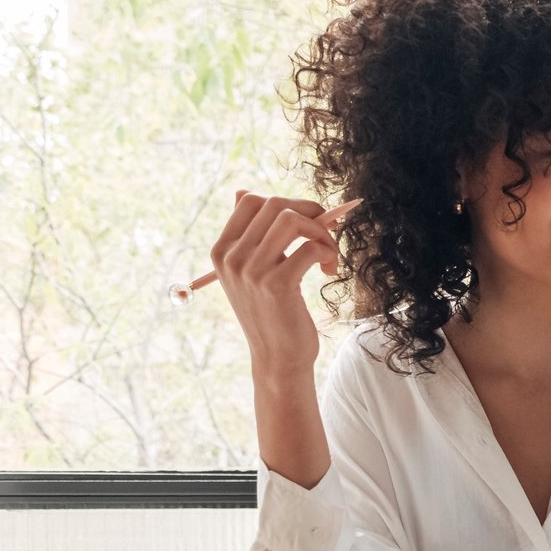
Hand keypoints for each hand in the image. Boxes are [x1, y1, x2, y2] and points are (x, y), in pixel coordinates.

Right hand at [210, 190, 359, 379]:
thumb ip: (248, 235)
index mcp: (222, 251)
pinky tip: (328, 270)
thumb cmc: (272, 313)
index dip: (287, 203)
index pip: (251, 200)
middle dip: (310, 213)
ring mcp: (252, 271)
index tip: (307, 223)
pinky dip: (327, 252)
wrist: (277, 359)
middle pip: (274, 204)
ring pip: (291, 219)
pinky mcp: (276, 284)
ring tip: (328, 255)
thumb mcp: (251, 272)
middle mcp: (232, 258)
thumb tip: (241, 191)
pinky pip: (309, 247)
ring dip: (320, 232)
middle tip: (325, 237)